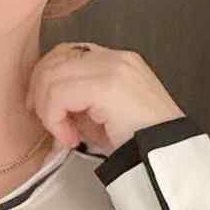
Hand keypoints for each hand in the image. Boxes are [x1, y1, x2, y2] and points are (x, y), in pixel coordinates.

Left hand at [27, 42, 184, 155]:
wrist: (169, 156)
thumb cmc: (140, 143)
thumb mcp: (103, 116)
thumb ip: (76, 101)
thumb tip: (42, 103)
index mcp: (117, 60)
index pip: (67, 53)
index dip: (45, 77)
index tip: (40, 107)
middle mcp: (115, 57)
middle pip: (55, 60)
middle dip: (39, 93)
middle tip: (48, 123)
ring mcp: (112, 67)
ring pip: (52, 77)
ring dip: (49, 111)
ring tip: (66, 136)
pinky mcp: (107, 85)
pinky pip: (59, 94)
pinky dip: (55, 119)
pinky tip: (71, 139)